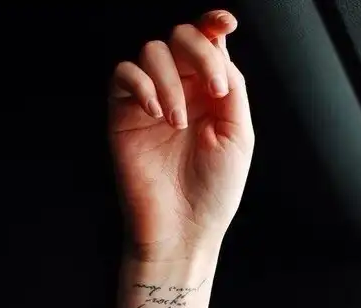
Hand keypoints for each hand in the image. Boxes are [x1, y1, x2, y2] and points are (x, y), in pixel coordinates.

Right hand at [109, 9, 254, 262]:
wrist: (182, 229)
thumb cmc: (213, 191)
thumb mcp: (238, 135)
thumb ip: (231, 87)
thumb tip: (219, 48)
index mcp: (209, 96)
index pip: (208, 44)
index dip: (212, 25)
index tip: (224, 24)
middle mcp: (180, 93)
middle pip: (180, 38)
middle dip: (198, 52)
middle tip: (212, 91)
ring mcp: (150, 103)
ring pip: (152, 52)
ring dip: (170, 80)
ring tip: (178, 123)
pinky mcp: (123, 117)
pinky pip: (123, 76)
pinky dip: (140, 83)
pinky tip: (155, 112)